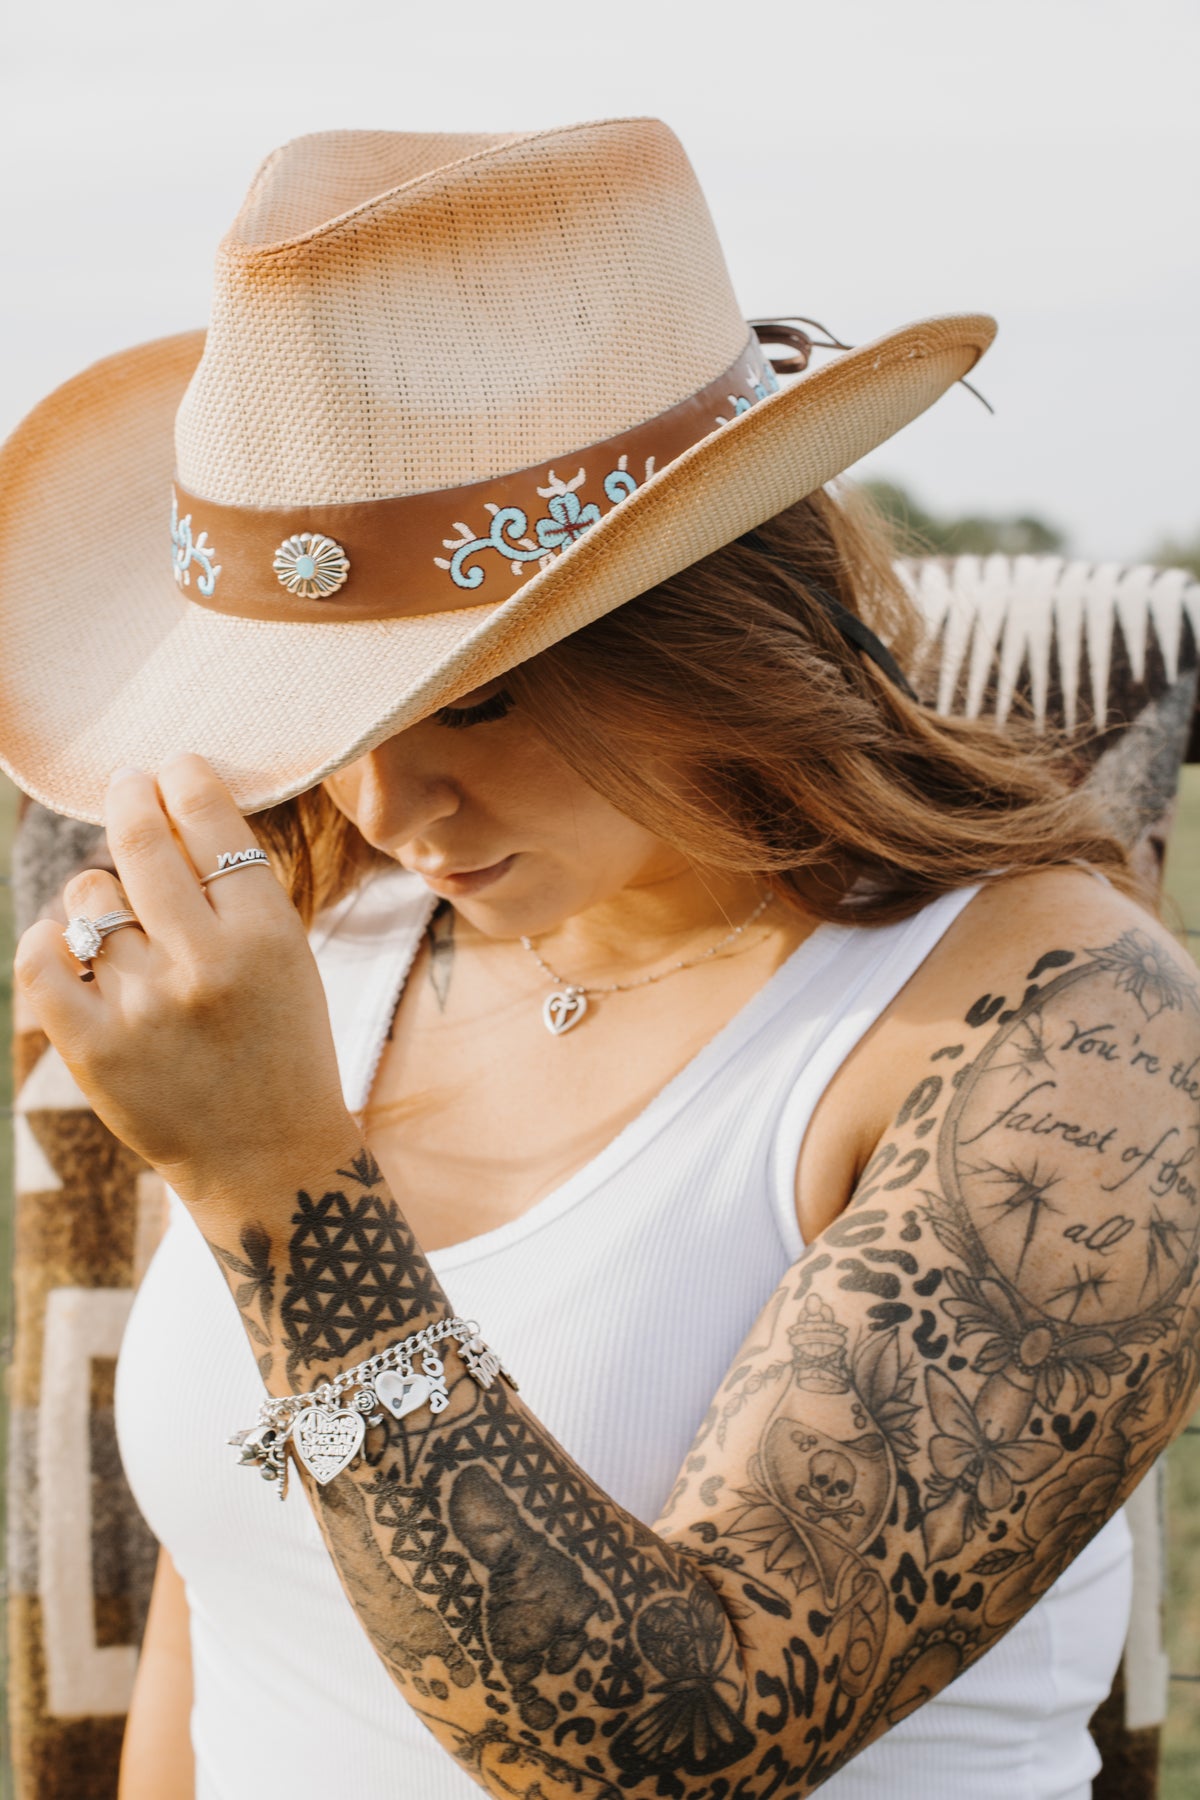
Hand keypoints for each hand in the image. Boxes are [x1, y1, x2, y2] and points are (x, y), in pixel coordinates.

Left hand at [14, 755, 361, 1223]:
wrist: (268, 1161)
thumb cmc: (281, 1048)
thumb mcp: (289, 960)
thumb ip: (237, 892)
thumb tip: (172, 805)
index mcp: (268, 936)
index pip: (212, 824)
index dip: (185, 779)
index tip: (173, 767)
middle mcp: (205, 965)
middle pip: (143, 841)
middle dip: (130, 796)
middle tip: (127, 784)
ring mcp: (144, 1007)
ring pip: (91, 900)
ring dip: (101, 897)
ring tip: (124, 924)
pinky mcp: (94, 1049)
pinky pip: (41, 959)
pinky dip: (48, 940)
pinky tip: (70, 944)